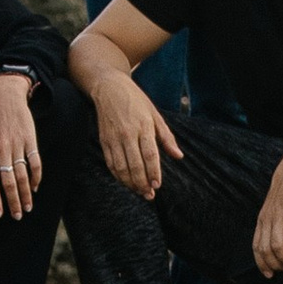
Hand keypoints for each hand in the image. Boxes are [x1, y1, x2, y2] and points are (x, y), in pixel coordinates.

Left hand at [0, 71, 42, 217]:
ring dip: (26, 193)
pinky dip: (36, 176)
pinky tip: (35, 187)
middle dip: (13, 201)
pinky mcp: (30, 139)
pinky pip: (35, 161)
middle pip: (8, 182)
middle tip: (17, 216)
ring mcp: (17, 145)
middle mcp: (2, 151)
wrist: (5, 97)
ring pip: (22, 175)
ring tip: (28, 207)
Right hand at [94, 73, 180, 199]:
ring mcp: (114, 138)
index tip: (157, 185)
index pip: (150, 154)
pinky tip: (126, 182)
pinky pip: (110, 163)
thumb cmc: (136, 100)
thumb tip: (178, 156)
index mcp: (143, 126)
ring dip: (130, 183)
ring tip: (139, 191)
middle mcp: (127, 134)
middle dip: (142, 183)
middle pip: (135, 164)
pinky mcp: (104, 140)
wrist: (109, 88)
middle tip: (149, 195)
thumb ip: (166, 137)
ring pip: (121, 167)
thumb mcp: (155, 114)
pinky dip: (118, 176)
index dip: (153, 172)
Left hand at [253, 147, 282, 276]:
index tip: (268, 274)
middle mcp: (268, 218)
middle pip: (266, 250)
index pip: (256, 246)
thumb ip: (281, 223)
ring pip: (277, 247)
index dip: (261, 263)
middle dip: (275, 265)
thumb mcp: (281, 207)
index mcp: (263, 218)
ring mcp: (279, 216)